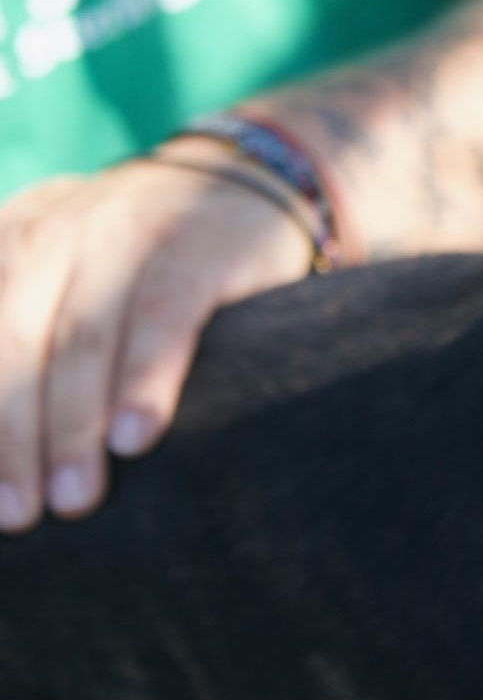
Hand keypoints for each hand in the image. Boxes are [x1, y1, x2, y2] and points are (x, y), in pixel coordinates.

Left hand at [0, 154, 311, 532]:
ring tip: (75, 499)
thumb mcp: (64, 277)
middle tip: (19, 514)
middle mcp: (51, 232)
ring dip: (73, 426)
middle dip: (13, 437)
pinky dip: (145, 381)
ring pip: (83, 340)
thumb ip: (27, 335)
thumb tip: (9, 451)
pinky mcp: (193, 252)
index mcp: (8, 244)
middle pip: (17, 345)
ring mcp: (123, 236)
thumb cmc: (143, 265)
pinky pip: (162, 321)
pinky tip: (135, 438)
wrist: (242, 185)